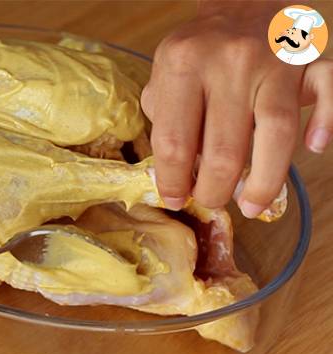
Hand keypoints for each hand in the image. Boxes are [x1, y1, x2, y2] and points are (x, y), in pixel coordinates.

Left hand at [141, 1, 331, 216]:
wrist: (241, 3)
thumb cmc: (199, 52)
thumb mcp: (165, 75)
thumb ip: (164, 119)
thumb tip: (175, 176)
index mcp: (183, 64)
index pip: (174, 141)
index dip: (173, 180)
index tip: (176, 199)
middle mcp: (228, 61)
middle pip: (224, 149)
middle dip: (214, 190)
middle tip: (211, 201)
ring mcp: (272, 59)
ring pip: (275, 134)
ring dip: (264, 182)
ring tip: (251, 206)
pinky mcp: (308, 58)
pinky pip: (328, 90)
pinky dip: (326, 121)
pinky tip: (314, 148)